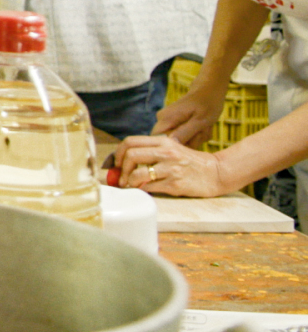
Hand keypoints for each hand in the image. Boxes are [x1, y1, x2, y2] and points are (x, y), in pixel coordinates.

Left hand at [114, 134, 230, 197]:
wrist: (216, 173)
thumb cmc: (190, 162)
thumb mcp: (172, 149)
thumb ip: (152, 152)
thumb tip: (124, 161)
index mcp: (163, 142)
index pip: (130, 142)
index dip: (118, 153)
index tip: (116, 163)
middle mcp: (166, 153)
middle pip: (131, 155)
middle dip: (121, 168)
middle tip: (121, 177)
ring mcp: (171, 168)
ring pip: (138, 173)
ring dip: (129, 181)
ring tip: (130, 185)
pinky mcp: (175, 184)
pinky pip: (150, 187)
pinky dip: (142, 189)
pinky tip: (142, 189)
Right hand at [152, 84, 227, 147]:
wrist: (209, 90)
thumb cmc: (207, 103)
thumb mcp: (200, 121)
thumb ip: (185, 133)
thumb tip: (171, 145)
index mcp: (165, 119)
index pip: (158, 141)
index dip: (172, 149)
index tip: (189, 147)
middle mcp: (162, 120)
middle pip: (170, 143)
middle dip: (188, 142)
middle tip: (201, 133)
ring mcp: (167, 121)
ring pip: (178, 140)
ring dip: (194, 139)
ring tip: (203, 129)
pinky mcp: (173, 123)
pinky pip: (182, 136)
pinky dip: (194, 135)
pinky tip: (201, 128)